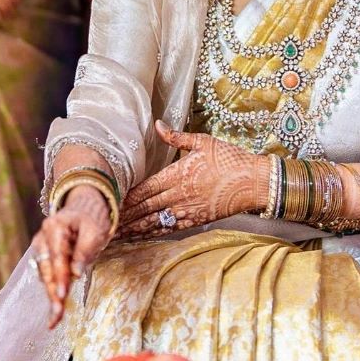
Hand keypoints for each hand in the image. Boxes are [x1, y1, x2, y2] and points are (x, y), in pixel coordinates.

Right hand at [32, 186, 111, 328]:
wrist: (85, 208)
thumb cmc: (92, 218)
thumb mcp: (96, 231)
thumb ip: (84, 251)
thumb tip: (75, 274)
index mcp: (55, 226)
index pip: (57, 256)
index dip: (60, 277)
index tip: (62, 296)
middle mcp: (42, 238)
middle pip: (47, 269)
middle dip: (53, 292)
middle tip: (58, 314)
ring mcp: (41, 248)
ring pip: (45, 276)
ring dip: (51, 296)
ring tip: (56, 318)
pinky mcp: (45, 258)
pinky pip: (48, 276)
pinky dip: (53, 291)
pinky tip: (56, 310)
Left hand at [116, 121, 268, 240]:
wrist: (254, 181)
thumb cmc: (230, 158)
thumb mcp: (204, 141)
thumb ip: (177, 137)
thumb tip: (158, 125)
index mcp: (179, 174)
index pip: (146, 188)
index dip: (127, 197)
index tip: (111, 201)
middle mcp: (180, 194)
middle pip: (146, 207)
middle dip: (125, 215)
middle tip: (105, 222)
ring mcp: (188, 209)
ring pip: (155, 220)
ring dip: (135, 227)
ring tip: (117, 233)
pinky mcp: (197, 219)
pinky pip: (171, 227)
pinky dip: (154, 232)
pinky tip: (143, 235)